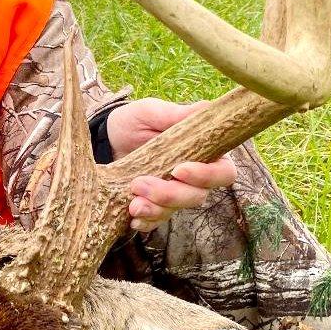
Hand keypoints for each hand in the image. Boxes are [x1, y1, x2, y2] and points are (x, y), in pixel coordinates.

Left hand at [105, 98, 236, 232]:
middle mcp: (194, 177)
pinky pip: (157, 221)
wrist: (106, 140)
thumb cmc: (134, 122)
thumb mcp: (151, 112)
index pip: (223, 172)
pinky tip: (132, 217)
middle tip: (139, 183)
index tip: (179, 170)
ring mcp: (175, 193)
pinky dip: (146, 221)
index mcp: (204, 152)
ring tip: (132, 201)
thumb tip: (207, 108)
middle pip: (199, 196)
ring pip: (176, 210)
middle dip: (170, 194)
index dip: (206, 176)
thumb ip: (177, 114)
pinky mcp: (156, 206)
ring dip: (155, 209)